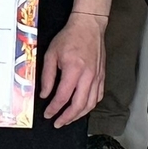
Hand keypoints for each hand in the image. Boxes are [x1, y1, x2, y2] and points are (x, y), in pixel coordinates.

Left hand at [40, 10, 105, 125]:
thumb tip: (45, 94)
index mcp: (74, 70)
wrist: (89, 26)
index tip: (48, 114)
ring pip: (90, 104)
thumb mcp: (51, 54)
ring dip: (79, 115)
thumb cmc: (70, 37)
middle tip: (58, 123)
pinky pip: (98, 96)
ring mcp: (97, 77)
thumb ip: (47, 76)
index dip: (54, 108)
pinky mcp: (102, 76)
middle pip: (79, 105)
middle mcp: (88, 76)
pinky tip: (82, 108)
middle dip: (67, 118)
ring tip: (69, 119)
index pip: (63, 96)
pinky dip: (90, 105)